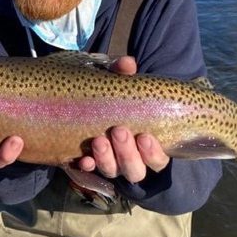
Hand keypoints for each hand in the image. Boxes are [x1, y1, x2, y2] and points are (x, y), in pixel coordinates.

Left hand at [77, 56, 169, 182]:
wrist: (78, 101)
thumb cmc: (111, 95)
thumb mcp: (116, 82)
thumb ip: (122, 74)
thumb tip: (127, 63)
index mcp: (145, 145)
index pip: (157, 160)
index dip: (153, 153)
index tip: (144, 136)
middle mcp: (128, 159)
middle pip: (134, 170)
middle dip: (127, 153)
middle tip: (118, 130)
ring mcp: (107, 163)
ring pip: (112, 171)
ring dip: (106, 159)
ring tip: (98, 140)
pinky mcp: (87, 162)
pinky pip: (87, 172)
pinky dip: (86, 166)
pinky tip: (83, 159)